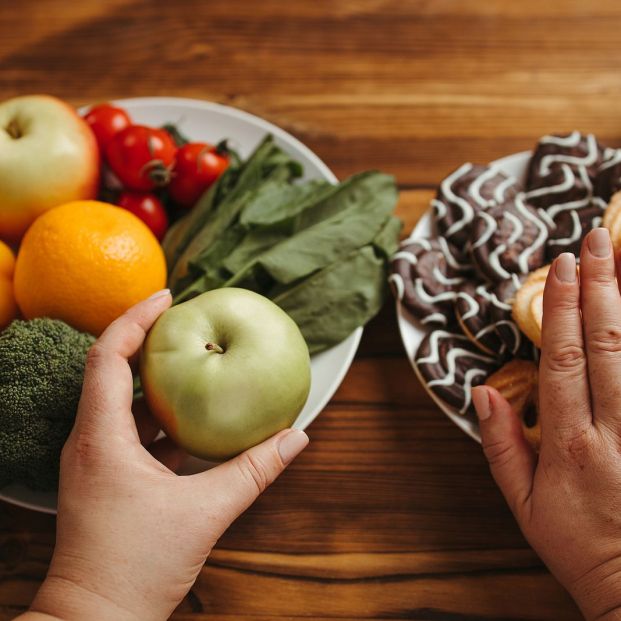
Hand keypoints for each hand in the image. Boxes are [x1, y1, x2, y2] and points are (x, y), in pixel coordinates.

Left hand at [21, 290, 308, 620]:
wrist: (94, 620)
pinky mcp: (106, 477)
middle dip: (148, 340)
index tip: (168, 296)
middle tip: (187, 321)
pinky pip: (130, 429)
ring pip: (121, 400)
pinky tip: (194, 417)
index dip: (134, 318)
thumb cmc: (136, 567)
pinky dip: (160, 415)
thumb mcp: (205, 512)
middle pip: (110, 369)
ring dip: (155, 379)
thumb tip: (296, 438)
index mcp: (101, 438)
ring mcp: (96, 460)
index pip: (107, 356)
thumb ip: (254, 471)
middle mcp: (90, 441)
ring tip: (194, 360)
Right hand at [472, 228, 620, 620]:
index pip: (565, 360)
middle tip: (596, 242)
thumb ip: (501, 445)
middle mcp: (615, 430)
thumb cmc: (578, 544)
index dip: (563, 309)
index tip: (561, 267)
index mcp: (570, 442)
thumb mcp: (523, 503)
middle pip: (609, 344)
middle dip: (601, 287)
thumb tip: (483, 393)